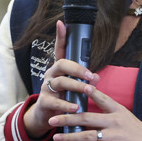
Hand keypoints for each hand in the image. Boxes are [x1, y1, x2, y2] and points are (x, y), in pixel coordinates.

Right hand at [23, 20, 98, 139]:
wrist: (48, 117)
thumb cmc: (64, 98)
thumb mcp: (75, 88)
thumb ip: (86, 81)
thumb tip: (97, 77)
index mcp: (59, 69)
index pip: (60, 49)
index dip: (60, 36)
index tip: (62, 23)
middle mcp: (51, 74)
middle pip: (62, 64)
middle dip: (78, 69)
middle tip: (91, 76)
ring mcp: (46, 87)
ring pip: (60, 82)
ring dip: (76, 86)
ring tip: (88, 91)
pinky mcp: (44, 102)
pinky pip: (55, 102)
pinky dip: (66, 105)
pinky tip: (76, 108)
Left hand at [49, 82, 141, 140]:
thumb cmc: (137, 132)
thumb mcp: (125, 117)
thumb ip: (109, 112)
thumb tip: (90, 109)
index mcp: (118, 111)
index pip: (102, 99)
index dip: (91, 92)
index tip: (79, 87)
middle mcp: (115, 121)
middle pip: (87, 118)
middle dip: (67, 119)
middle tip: (53, 119)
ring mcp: (116, 135)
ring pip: (88, 135)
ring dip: (70, 137)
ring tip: (57, 138)